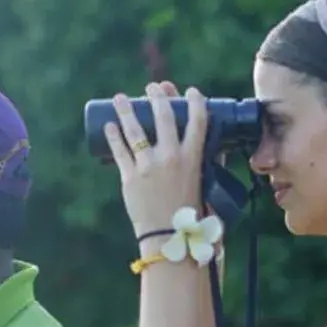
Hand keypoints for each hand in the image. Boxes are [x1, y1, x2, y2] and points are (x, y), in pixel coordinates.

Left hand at [101, 81, 212, 241]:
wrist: (169, 239)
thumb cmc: (191, 214)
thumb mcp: (207, 185)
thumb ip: (211, 165)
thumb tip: (218, 148)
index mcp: (193, 158)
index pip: (198, 120)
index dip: (195, 101)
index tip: (191, 91)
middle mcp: (170, 157)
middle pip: (164, 116)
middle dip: (157, 96)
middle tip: (152, 88)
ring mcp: (148, 166)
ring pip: (135, 130)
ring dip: (126, 110)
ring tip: (120, 98)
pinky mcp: (129, 177)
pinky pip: (119, 151)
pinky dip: (112, 135)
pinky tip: (108, 125)